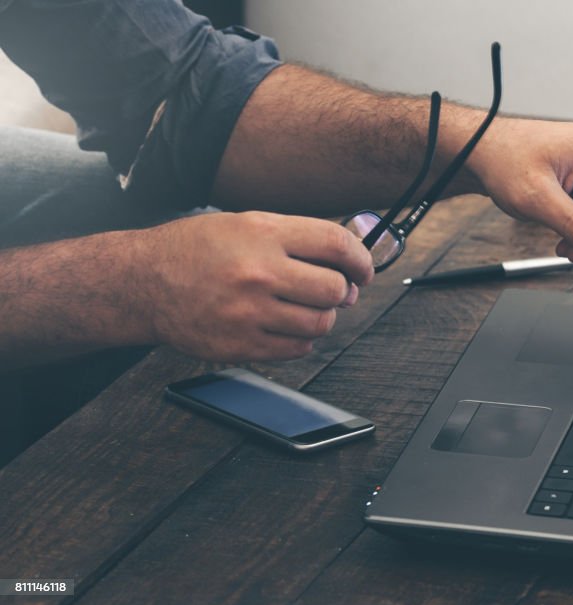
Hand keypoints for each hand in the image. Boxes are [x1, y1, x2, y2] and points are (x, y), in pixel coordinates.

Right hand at [143, 211, 372, 360]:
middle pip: (334, 289)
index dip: (360, 259)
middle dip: (341, 291)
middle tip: (331, 290)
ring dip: (321, 316)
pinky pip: (297, 348)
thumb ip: (297, 240)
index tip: (363, 269)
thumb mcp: (247, 224)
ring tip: (303, 307)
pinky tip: (285, 325)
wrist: (144, 282)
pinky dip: (301, 339)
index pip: (336, 244)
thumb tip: (348, 265)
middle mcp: (258, 272)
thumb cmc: (197, 249)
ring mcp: (249, 312)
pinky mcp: (241, 344)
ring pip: (320, 323)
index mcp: (263, 234)